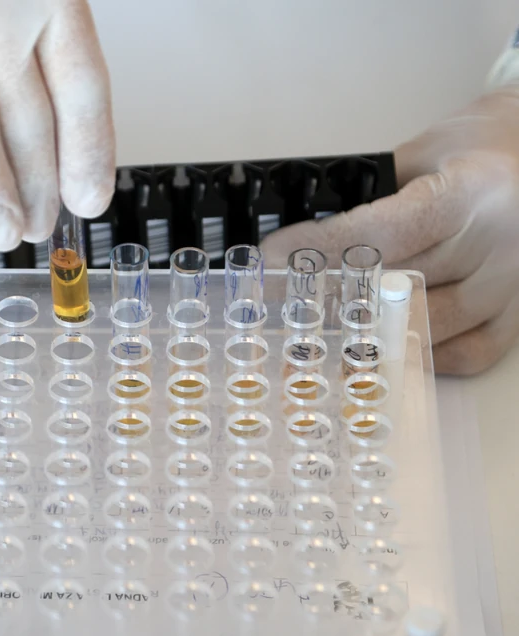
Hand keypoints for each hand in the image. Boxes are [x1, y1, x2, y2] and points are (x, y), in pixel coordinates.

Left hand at [262, 87, 518, 374]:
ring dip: (371, 332)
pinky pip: (468, 353)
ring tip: (321, 325)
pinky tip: (388, 342)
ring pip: (428, 327)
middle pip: (398, 285)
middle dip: (332, 294)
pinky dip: (424, 354)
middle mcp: (500, 243)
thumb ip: (370, 195)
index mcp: (471, 191)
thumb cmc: (479, 147)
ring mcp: (514, 284)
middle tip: (284, 298)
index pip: (381, 233)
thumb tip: (306, 238)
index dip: (320, 251)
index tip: (273, 259)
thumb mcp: (420, 153)